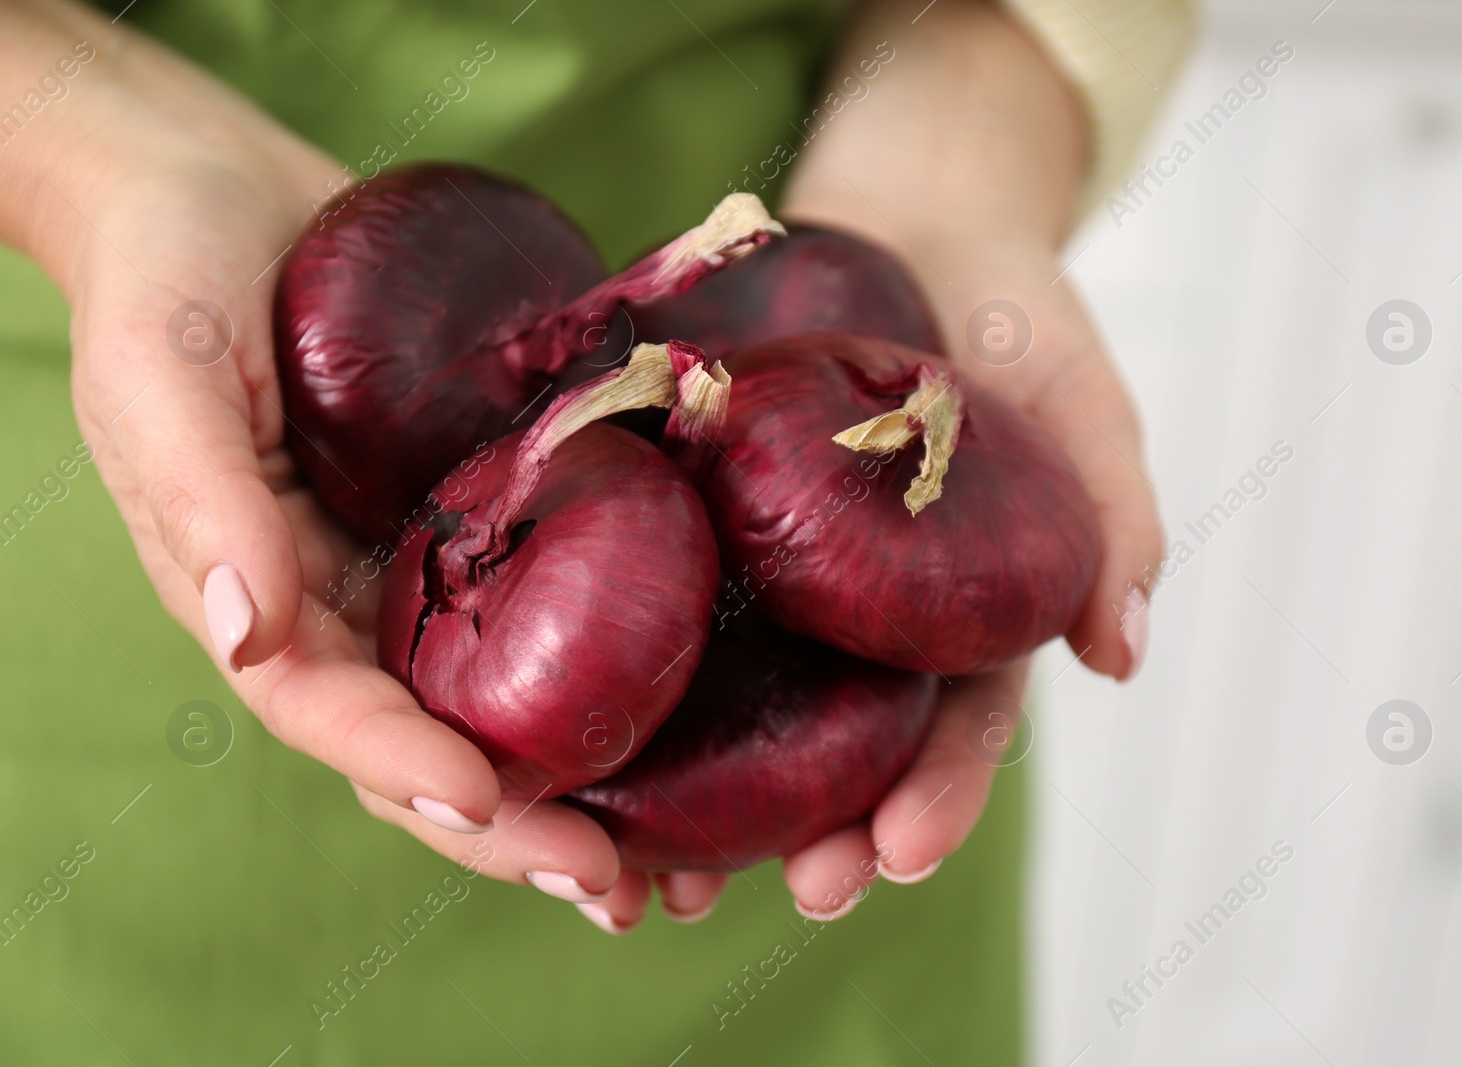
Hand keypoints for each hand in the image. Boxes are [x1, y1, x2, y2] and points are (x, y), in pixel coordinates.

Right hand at [2, 3, 625, 900]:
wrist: (220, 186)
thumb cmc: (168, 274)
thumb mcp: (162, 377)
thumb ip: (201, 507)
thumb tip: (244, 636)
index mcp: (264, 600)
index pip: (337, 714)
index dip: (409, 770)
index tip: (497, 810)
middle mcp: (352, 602)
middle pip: (438, 739)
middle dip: (518, 824)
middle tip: (614, 887)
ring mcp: (424, 558)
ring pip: (509, 691)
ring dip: (585, 774)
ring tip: (674, 851)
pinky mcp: (486, 502)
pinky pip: (553, 590)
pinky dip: (616, 652)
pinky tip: (698, 696)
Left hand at [568, 0, 1165, 929]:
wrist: (912, 215)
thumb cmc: (1013, 313)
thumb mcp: (1080, 402)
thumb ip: (1110, 514)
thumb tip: (1119, 653)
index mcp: (957, 610)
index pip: (953, 723)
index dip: (934, 795)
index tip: (901, 858)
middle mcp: (862, 612)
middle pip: (843, 742)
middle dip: (824, 828)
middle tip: (795, 890)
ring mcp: (778, 567)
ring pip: (743, 700)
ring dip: (711, 797)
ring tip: (670, 878)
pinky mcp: (700, 509)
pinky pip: (660, 595)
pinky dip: (628, 672)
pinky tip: (587, 740)